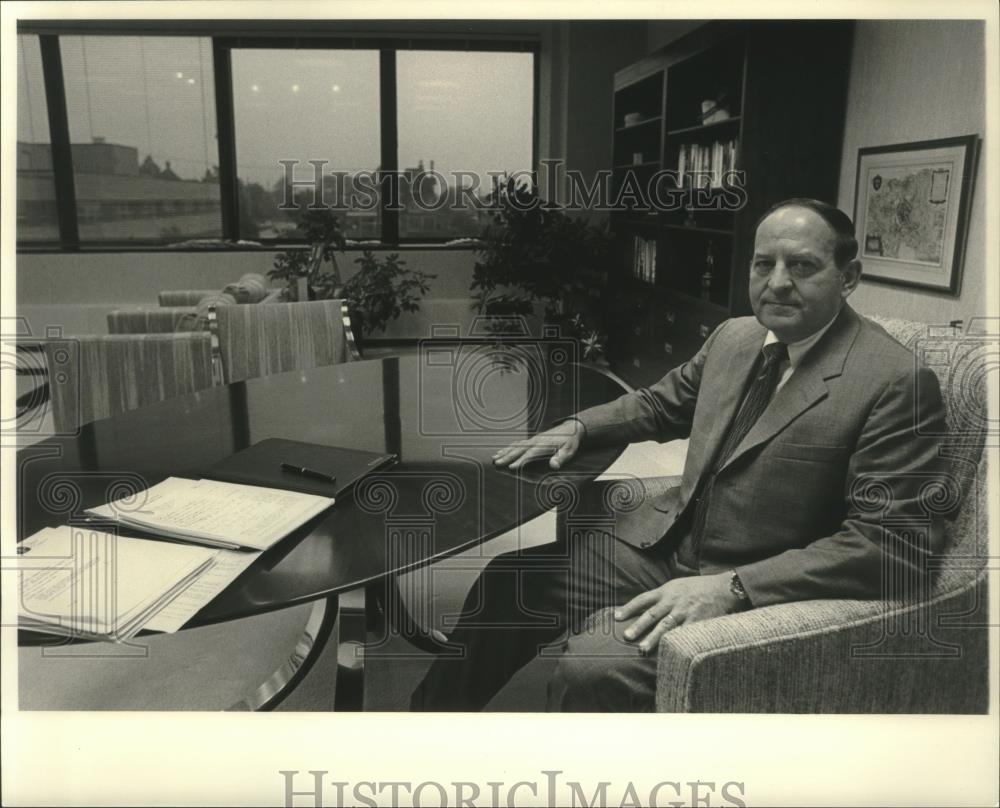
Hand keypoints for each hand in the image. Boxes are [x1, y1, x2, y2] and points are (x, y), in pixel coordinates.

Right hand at [492, 419, 582, 469]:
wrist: (571, 428)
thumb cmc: (570, 441)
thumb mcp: (569, 450)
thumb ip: (561, 458)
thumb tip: (554, 465)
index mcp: (544, 444)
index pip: (530, 454)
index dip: (520, 461)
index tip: (511, 467)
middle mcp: (536, 441)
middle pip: (519, 449)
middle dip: (507, 457)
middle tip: (496, 463)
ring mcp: (533, 439)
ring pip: (516, 446)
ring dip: (505, 452)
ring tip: (494, 458)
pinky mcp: (532, 439)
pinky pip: (518, 443)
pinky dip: (509, 447)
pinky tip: (502, 451)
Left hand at [614, 573, 740, 654]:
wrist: (723, 587)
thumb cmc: (698, 588)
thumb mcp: (677, 586)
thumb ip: (662, 597)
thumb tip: (644, 607)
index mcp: (666, 591)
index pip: (643, 599)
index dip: (629, 607)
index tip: (616, 617)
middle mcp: (673, 600)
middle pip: (652, 614)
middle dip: (638, 626)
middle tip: (626, 636)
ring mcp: (685, 611)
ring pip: (666, 626)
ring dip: (653, 639)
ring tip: (642, 649)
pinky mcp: (698, 621)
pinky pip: (684, 634)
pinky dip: (675, 642)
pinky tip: (667, 652)